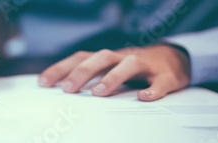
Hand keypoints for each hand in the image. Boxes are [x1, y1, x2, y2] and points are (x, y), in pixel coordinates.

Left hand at [39, 45, 190, 100]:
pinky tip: (144, 97)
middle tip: (67, 89)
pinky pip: (160, 81)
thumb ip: (89, 77)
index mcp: (107, 57)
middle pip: (101, 58)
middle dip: (82, 72)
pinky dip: (153, 89)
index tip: (44, 83)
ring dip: (113, 77)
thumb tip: (61, 90)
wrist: (173, 58)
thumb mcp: (109, 68)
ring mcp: (146, 65)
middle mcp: (123, 57)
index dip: (61, 68)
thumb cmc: (134, 67)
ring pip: (129, 64)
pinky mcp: (166, 76)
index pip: (80, 58)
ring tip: (98, 92)